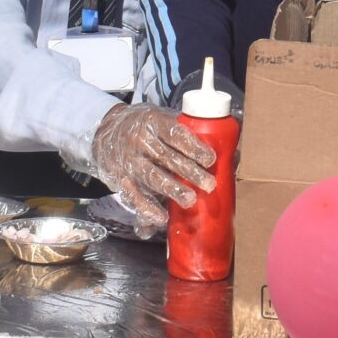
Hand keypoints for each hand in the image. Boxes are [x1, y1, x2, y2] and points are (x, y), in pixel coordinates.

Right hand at [82, 104, 216, 232]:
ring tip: (190, 200)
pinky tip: (161, 218)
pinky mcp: (120, 178)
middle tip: (209, 184)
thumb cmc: (146, 127)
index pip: (175, 133)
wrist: (106, 130)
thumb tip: (232, 152)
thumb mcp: (163, 119)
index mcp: (153, 121)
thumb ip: (190, 133)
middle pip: (166, 157)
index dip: (194, 146)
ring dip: (172, 190)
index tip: (211, 159)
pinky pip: (133, 195)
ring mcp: (128, 160)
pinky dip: (146, 208)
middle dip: (190, 172)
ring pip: (151, 176)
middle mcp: (139, 140)